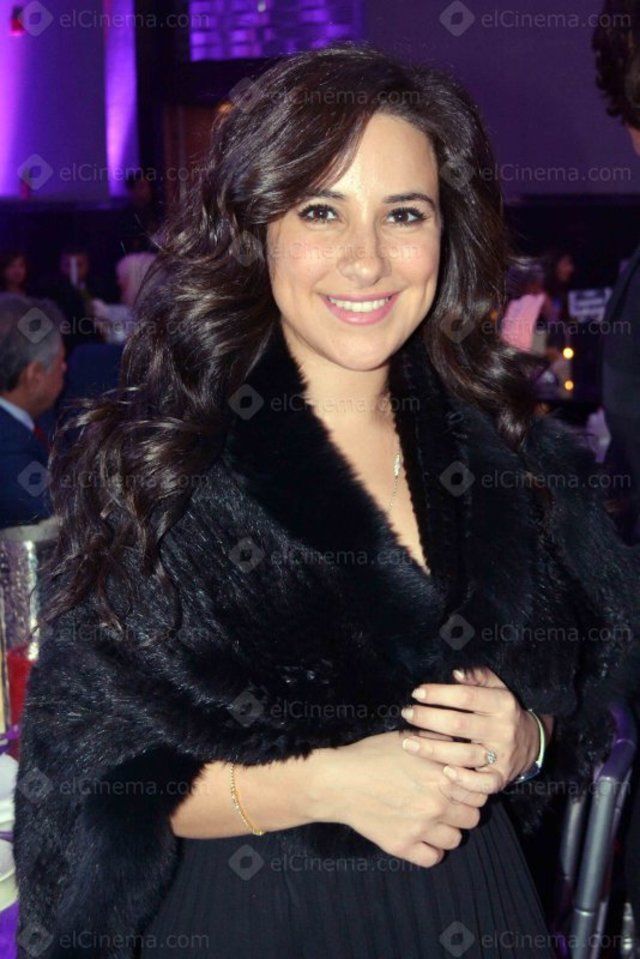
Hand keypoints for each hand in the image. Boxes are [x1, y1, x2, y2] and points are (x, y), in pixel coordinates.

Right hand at [314, 731, 486, 868]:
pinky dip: (431, 850)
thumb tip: (459, 746)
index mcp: (442, 776)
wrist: (339, 781)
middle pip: (472, 817)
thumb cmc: (371, 755)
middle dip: (462, 809)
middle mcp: (437, 805)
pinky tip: (421, 837)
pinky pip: (433, 858)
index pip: (479, 791)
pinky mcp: (403, 847)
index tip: (458, 786)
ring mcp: (421, 829)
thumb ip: (438, 743)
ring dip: (448, 830)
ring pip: (456, 840)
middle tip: (446, 803)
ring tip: (433, 820)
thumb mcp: (408, 739)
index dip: (471, 788)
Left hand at [399, 667, 542, 795]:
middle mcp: (503, 730)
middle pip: (459, 725)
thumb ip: (478, 676)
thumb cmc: (502, 710)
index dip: (439, 694)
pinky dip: (464, 781)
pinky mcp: (501, 778)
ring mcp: (502, 756)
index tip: (416, 693)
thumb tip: (456, 673)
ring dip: (433, 749)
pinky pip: (483, 784)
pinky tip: (443, 773)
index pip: (466, 696)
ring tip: (408, 743)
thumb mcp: (497, 687)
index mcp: (502, 704)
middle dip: (428, 719)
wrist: (531, 742)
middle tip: (406, 714)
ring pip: (464, 755)